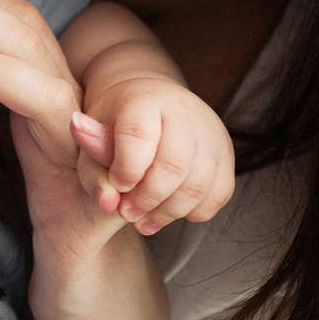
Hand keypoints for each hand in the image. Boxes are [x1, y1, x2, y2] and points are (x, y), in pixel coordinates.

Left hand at [0, 0, 149, 319]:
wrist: (81, 282)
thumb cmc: (31, 212)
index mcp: (41, 90)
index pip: (12, 20)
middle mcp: (67, 103)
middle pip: (23, 29)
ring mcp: (82, 141)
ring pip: (39, 70)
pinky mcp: (89, 184)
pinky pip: (61, 127)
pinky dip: (17, 94)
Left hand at [74, 74, 236, 234]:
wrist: (150, 104)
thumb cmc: (115, 123)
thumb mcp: (92, 138)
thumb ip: (92, 169)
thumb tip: (106, 204)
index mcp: (145, 99)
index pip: (139, 135)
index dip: (126, 169)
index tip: (116, 185)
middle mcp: (184, 110)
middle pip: (174, 164)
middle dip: (147, 198)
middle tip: (127, 213)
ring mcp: (210, 131)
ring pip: (198, 184)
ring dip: (168, 212)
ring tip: (142, 220)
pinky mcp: (226, 153)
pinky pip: (219, 194)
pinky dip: (193, 212)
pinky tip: (168, 212)